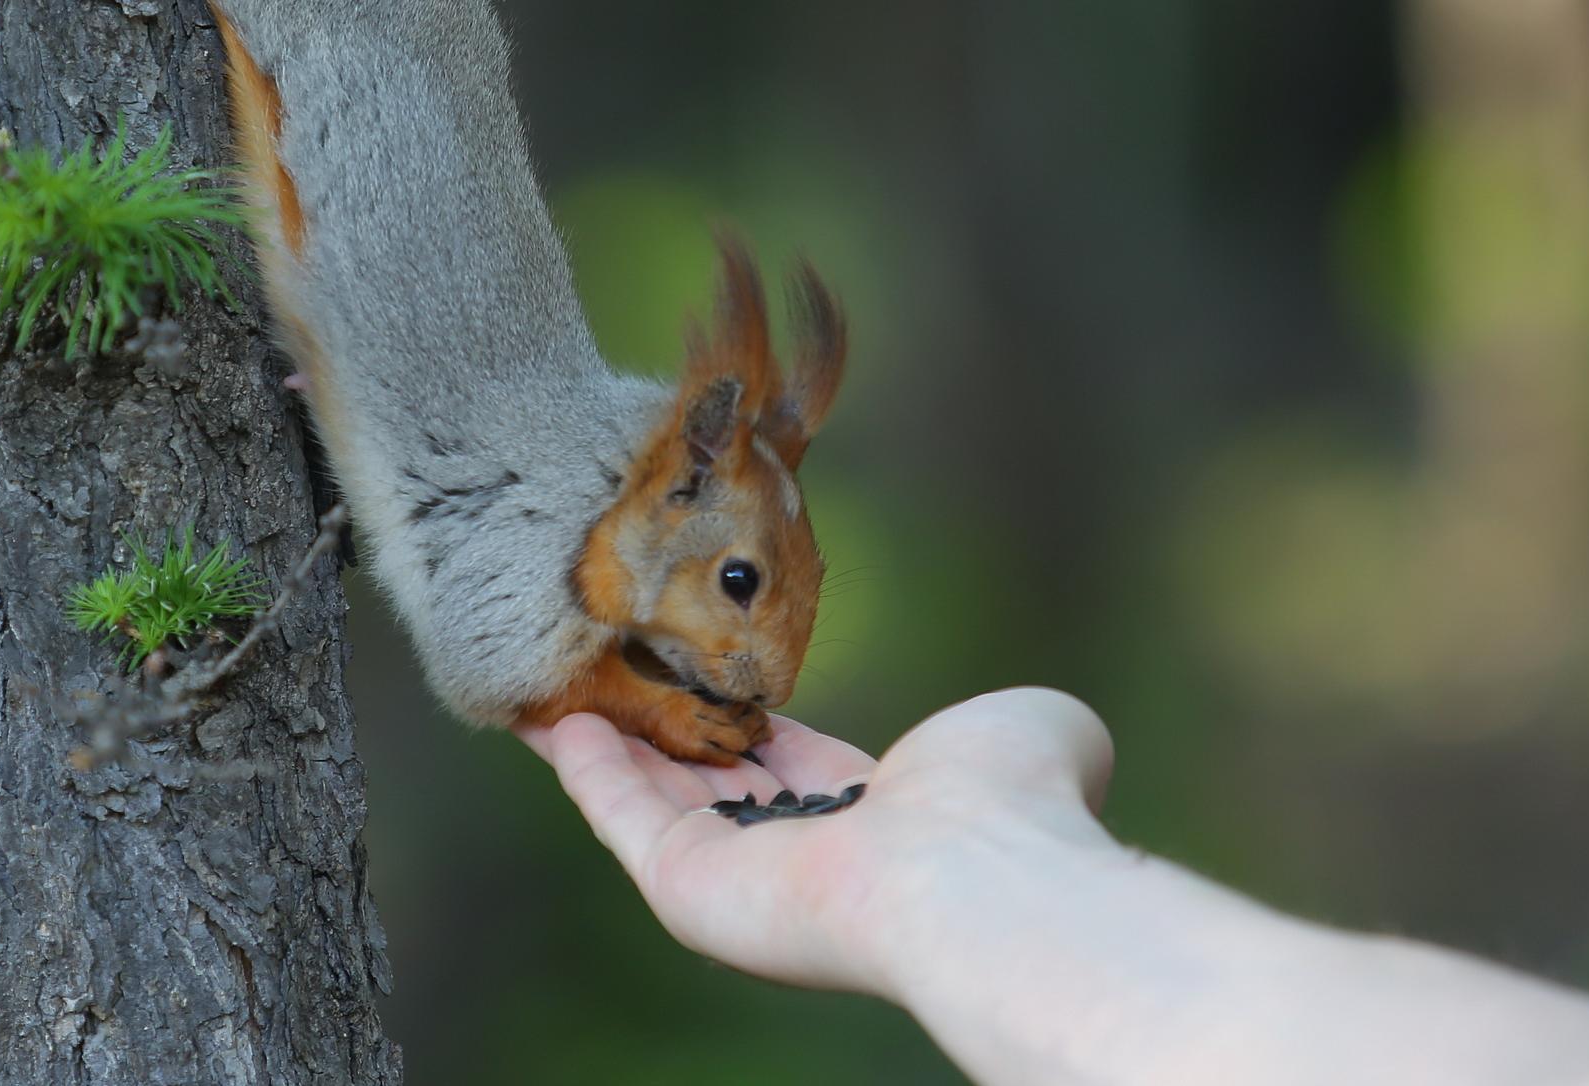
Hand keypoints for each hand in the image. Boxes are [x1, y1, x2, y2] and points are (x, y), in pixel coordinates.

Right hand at [520, 687, 1118, 997]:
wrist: (978, 869)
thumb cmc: (1013, 801)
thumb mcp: (1026, 727)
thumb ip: (1016, 725)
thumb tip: (1042, 730)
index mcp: (874, 818)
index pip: (787, 761)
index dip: (738, 711)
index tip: (697, 659)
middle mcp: (800, 855)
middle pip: (705, 779)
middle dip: (654, 718)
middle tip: (604, 659)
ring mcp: (739, 878)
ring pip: (651, 797)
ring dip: (600, 737)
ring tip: (553, 674)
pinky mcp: (687, 888)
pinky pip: (620, 818)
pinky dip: (581, 767)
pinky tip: (547, 714)